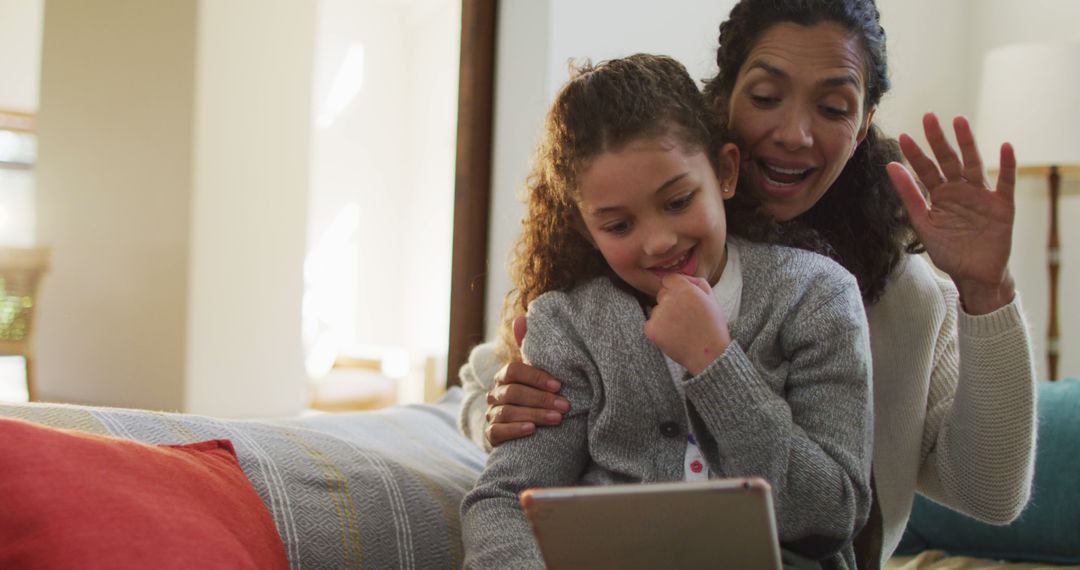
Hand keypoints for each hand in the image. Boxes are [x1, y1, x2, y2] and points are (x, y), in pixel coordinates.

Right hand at [485, 316, 570, 446]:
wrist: (530, 430)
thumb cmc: (537, 395)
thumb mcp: (536, 373)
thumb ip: (529, 348)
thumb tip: (521, 317)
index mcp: (506, 376)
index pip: (514, 371)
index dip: (536, 377)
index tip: (559, 385)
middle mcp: (495, 393)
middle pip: (513, 393)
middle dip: (541, 399)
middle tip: (565, 406)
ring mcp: (492, 414)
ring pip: (507, 412)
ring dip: (534, 415)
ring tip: (557, 419)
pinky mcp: (491, 434)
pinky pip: (498, 431)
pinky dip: (515, 430)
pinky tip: (532, 430)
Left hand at [644, 274, 730, 375]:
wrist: (709, 355)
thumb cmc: (713, 327)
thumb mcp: (712, 299)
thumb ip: (698, 283)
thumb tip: (684, 278)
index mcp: (685, 289)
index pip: (668, 279)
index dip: (675, 289)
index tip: (681, 300)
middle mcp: (670, 299)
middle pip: (661, 294)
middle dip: (670, 303)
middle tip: (684, 318)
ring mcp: (659, 314)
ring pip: (656, 310)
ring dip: (665, 317)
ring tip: (681, 330)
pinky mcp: (651, 329)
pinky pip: (650, 325)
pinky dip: (659, 331)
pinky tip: (673, 337)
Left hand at [887, 113, 1016, 313]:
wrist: (973, 275)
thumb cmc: (948, 250)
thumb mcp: (923, 223)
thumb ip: (909, 195)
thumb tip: (890, 166)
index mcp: (939, 195)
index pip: (925, 170)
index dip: (915, 154)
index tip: (904, 136)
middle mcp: (960, 190)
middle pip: (948, 160)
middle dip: (938, 140)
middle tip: (929, 116)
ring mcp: (981, 195)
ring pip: (974, 164)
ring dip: (968, 143)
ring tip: (959, 121)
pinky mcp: (1002, 205)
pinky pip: (1006, 182)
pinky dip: (1007, 165)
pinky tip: (1005, 148)